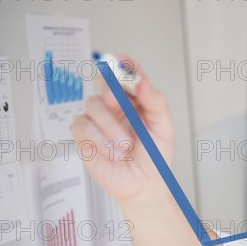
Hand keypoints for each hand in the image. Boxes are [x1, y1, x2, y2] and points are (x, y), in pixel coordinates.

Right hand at [72, 55, 173, 202]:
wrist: (142, 184)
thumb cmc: (154, 156)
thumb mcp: (163, 128)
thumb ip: (156, 102)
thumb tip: (142, 82)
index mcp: (136, 99)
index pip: (127, 72)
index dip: (123, 63)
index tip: (123, 61)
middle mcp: (116, 105)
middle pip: (104, 81)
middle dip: (111, 90)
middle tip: (117, 103)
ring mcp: (98, 118)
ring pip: (93, 104)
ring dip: (111, 128)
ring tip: (125, 147)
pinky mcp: (84, 133)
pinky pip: (83, 125)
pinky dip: (98, 139)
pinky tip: (111, 152)